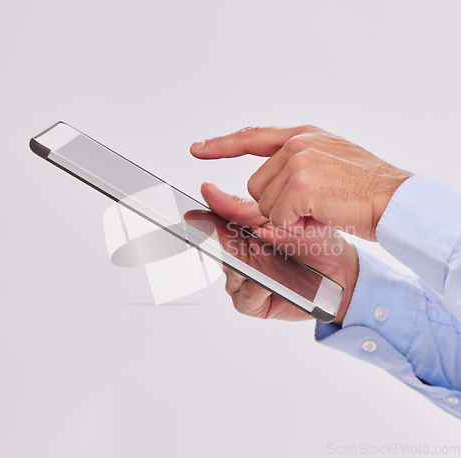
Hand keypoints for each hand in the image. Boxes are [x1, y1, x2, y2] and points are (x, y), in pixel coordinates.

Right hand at [190, 183, 358, 324]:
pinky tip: (267, 282)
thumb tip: (208, 191)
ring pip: (228, 273)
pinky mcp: (253, 302)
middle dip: (221, 242)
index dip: (202, 220)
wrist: (340, 270)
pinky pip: (243, 296)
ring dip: (242, 265)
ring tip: (260, 256)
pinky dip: (254, 289)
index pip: (212, 224)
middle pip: (216, 249)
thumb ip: (241, 209)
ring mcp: (243, 279)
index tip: (192, 215)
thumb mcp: (280, 217)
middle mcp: (238, 255)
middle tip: (227, 234)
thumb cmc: (313, 241)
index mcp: (240, 232)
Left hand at [191, 125, 412, 240]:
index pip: (252, 137)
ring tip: (320, 210)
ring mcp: (298, 161)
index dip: (221, 144)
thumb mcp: (329, 162)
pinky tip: (321, 218)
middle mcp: (297, 144)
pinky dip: (296, 226)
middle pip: (256, 186)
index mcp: (303, 136)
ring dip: (288, 217)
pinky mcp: (301, 184)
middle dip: (277, 205)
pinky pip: (278, 217)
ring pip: (264, 204)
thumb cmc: (366, 188)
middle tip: (312, 207)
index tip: (197, 149)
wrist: (396, 200)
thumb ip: (294, 165)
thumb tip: (261, 187)